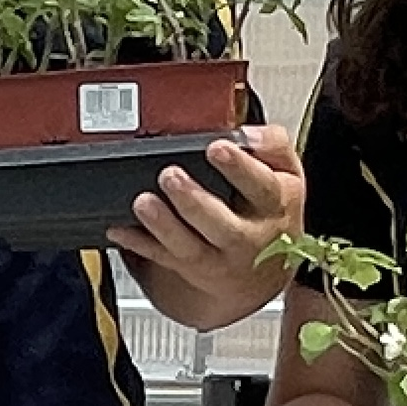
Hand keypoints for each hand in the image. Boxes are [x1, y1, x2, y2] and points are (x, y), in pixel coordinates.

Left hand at [112, 127, 305, 329]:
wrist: (265, 273)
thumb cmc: (270, 212)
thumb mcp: (286, 174)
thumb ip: (273, 146)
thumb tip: (248, 133)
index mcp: (274, 205)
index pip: (262, 186)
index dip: (240, 168)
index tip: (216, 147)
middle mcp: (247, 237)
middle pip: (223, 226)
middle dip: (194, 201)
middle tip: (171, 175)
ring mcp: (218, 257)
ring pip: (189, 247)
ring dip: (163, 225)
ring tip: (144, 202)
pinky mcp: (191, 269)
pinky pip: (161, 258)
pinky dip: (138, 243)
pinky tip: (120, 227)